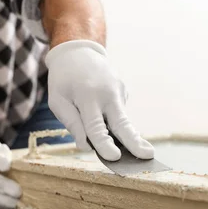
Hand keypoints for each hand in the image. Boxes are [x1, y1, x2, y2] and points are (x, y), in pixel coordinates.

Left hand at [45, 40, 153, 160]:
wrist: (78, 51)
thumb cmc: (64, 80)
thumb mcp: (57, 100)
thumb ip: (72, 123)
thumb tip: (87, 146)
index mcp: (87, 96)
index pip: (96, 126)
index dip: (105, 143)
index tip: (114, 157)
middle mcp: (107, 93)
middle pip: (122, 123)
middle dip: (135, 141)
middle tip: (149, 155)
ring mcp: (119, 90)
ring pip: (123, 120)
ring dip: (127, 136)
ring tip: (140, 150)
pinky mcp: (124, 90)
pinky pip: (119, 111)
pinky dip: (113, 118)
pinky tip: (103, 109)